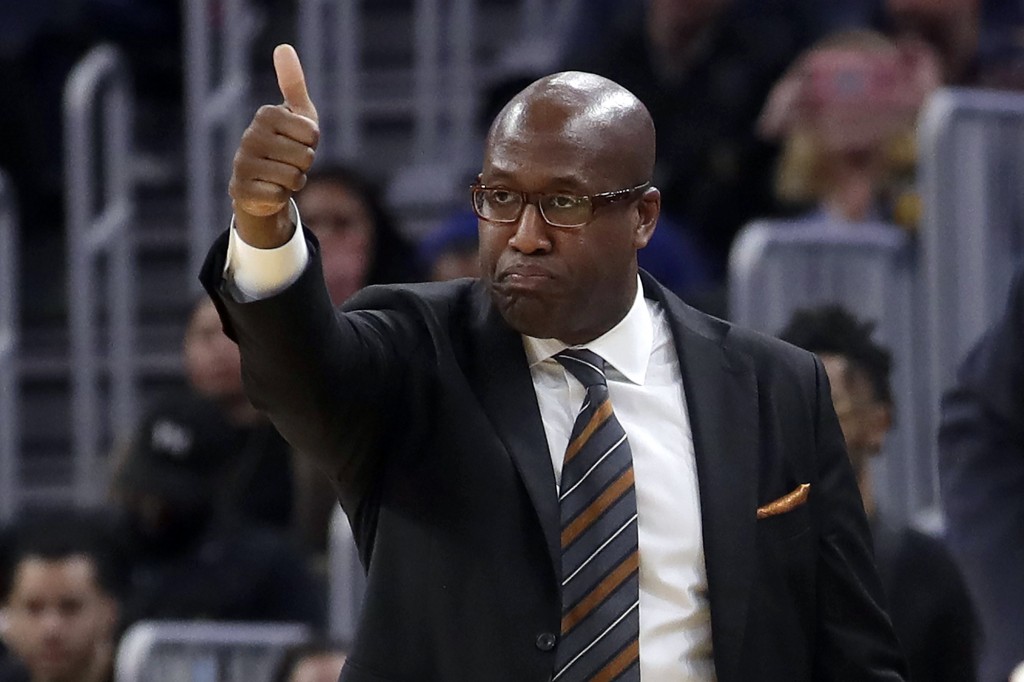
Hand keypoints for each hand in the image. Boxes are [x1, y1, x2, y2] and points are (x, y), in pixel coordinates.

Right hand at [229, 44, 319, 247]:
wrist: (263, 182)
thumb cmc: (286, 144)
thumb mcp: (298, 114)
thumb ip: (293, 83)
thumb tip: (283, 47)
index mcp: (266, 115)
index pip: (312, 134)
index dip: (312, 143)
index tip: (298, 141)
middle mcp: (250, 136)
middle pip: (305, 156)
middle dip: (304, 164)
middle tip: (289, 160)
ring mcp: (242, 164)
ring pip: (293, 178)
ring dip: (294, 181)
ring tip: (281, 175)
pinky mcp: (240, 189)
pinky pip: (278, 195)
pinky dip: (281, 196)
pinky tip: (270, 189)